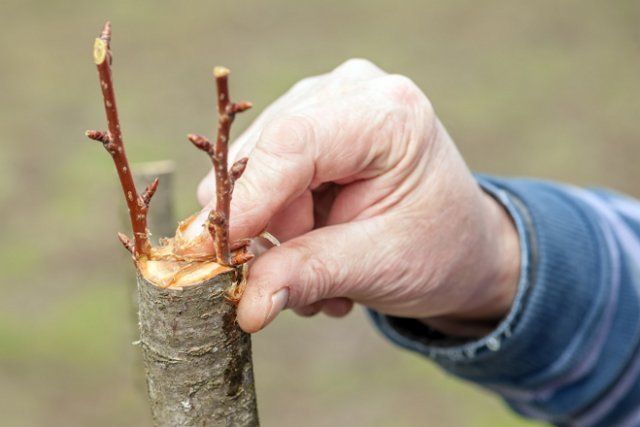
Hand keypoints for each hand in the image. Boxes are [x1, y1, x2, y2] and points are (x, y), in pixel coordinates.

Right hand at [192, 59, 520, 334]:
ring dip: (279, 234)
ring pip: (253, 169)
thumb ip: (308, 276)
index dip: (248, 199)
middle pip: (264, 156)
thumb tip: (246, 306)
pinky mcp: (306, 122)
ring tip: (327, 269)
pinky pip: (259, 174)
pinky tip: (319, 245)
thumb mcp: (378, 267)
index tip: (219, 253)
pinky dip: (279, 222)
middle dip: (272, 228)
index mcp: (388, 115)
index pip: (292, 143)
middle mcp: (350, 91)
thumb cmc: (436, 250)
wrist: (458, 243)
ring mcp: (324, 101)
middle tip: (306, 280)